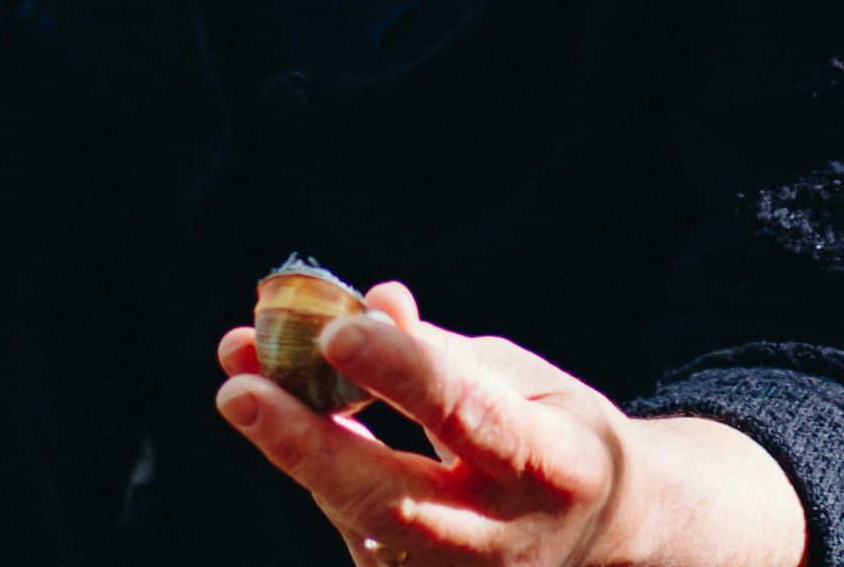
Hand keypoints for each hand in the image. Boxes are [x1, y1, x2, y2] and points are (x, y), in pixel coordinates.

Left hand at [217, 285, 805, 565]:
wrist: (605, 536)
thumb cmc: (552, 429)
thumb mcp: (521, 375)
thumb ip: (438, 350)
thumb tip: (369, 305)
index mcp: (555, 464)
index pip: (469, 416)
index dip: (402, 372)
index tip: (336, 329)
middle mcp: (507, 538)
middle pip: (394, 499)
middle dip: (309, 444)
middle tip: (238, 388)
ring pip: (359, 519)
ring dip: (294, 448)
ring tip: (243, 378)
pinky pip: (354, 528)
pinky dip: (314, 468)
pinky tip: (281, 416)